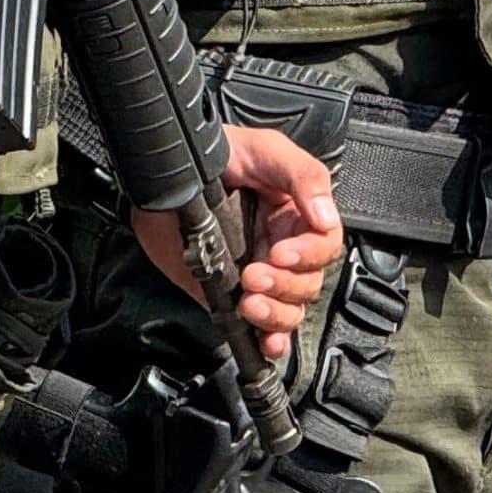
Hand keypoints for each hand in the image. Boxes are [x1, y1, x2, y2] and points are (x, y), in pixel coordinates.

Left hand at [130, 124, 346, 358]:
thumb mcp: (267, 150)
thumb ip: (303, 176)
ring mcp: (257, 276)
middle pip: (308, 284)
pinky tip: (265, 342)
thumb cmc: (218, 155)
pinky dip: (268, 341)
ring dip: (276, 315)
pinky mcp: (229, 297)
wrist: (165, 175)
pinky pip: (259, 329)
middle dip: (285, 286)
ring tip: (249, 302)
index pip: (324, 246)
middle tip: (254, 274)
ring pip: (289, 311)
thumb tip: (325, 217)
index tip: (281, 253)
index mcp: (296, 218)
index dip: (309, 255)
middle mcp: (281, 250)